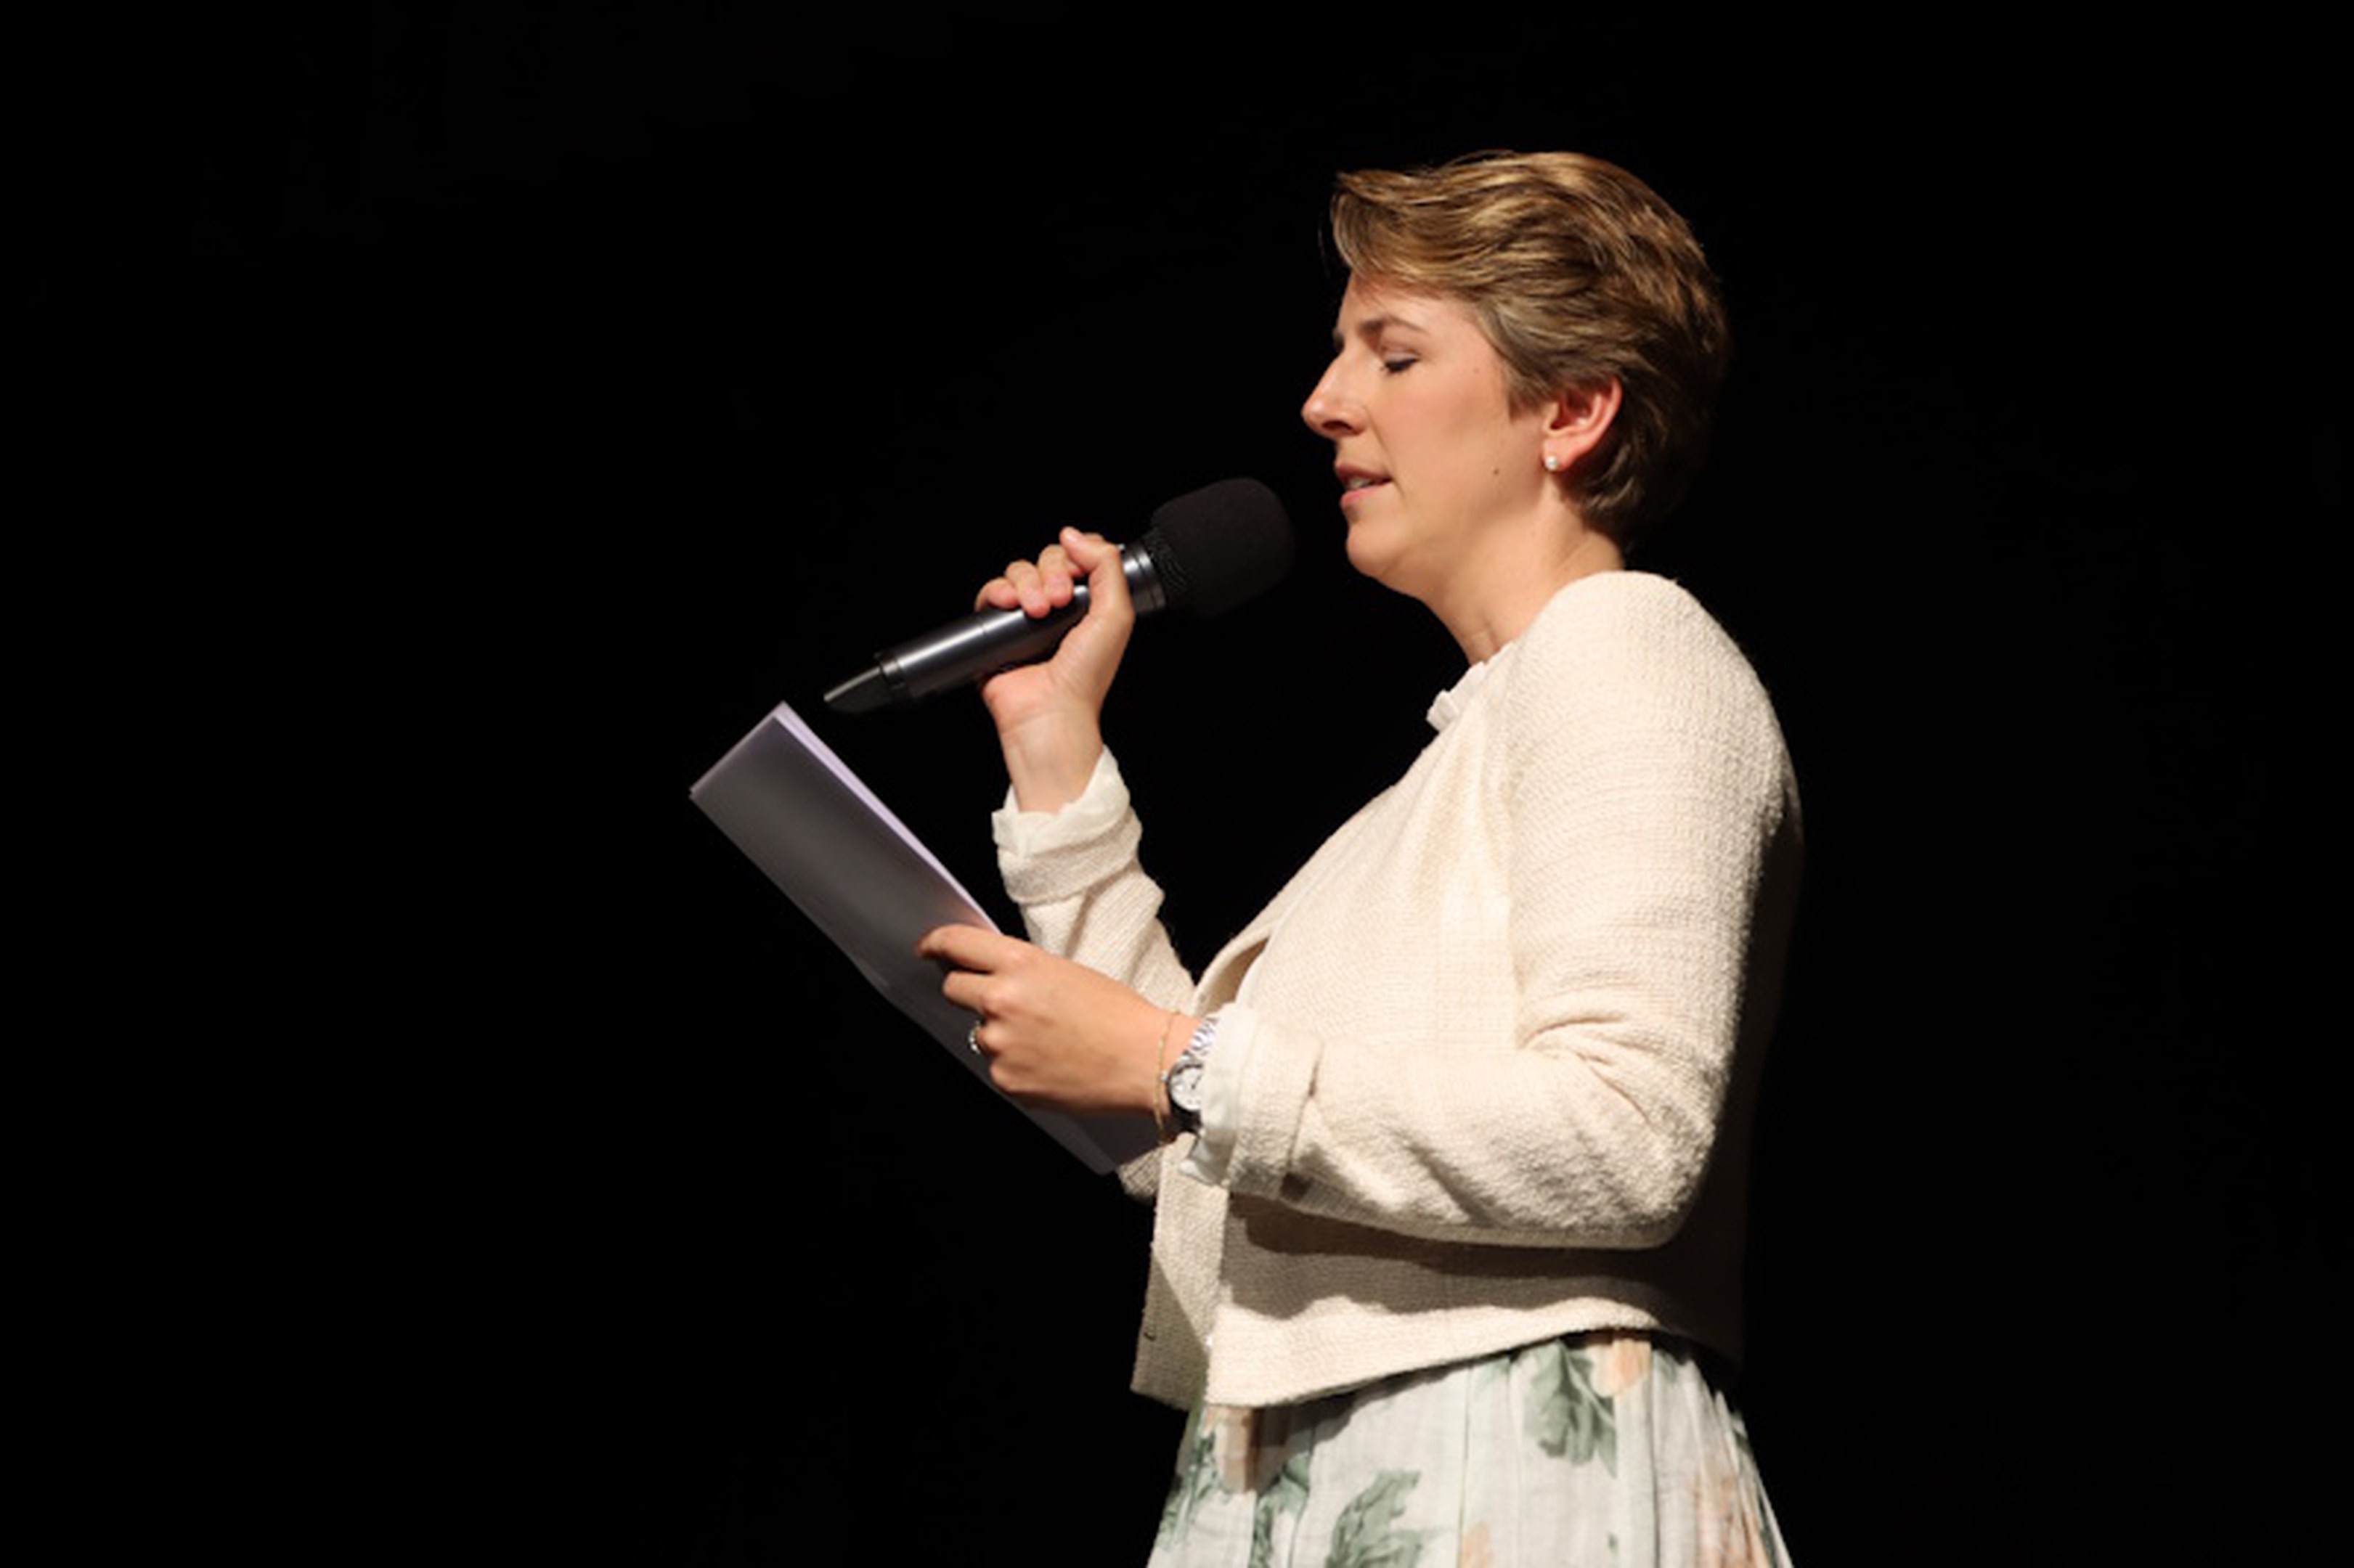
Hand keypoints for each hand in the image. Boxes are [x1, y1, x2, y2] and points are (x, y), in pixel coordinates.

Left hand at [917, 924, 1186, 1120]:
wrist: (1146, 1061)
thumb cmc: (1119, 1015)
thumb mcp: (1068, 972)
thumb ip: (1023, 971)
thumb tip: (993, 975)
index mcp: (1020, 964)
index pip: (956, 944)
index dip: (935, 944)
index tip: (927, 948)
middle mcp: (1001, 1001)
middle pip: (954, 989)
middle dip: (968, 991)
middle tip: (1000, 1002)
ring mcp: (1001, 1044)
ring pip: (978, 1033)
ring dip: (1000, 1034)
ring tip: (1047, 1040)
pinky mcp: (1007, 1080)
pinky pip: (997, 1067)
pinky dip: (1016, 1065)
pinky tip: (1050, 1063)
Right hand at [973, 529, 1134, 812]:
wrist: (1051, 711)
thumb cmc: (1085, 677)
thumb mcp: (1116, 615)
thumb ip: (1106, 567)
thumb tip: (1076, 535)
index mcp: (1088, 603)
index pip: (1078, 556)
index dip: (1076, 557)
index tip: (1077, 577)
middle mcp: (1058, 608)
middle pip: (1047, 559)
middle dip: (1052, 573)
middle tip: (1059, 602)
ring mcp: (1026, 617)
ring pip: (1019, 571)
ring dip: (1027, 584)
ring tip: (1037, 612)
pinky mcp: (998, 629)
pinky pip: (991, 592)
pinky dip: (998, 591)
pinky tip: (1009, 605)